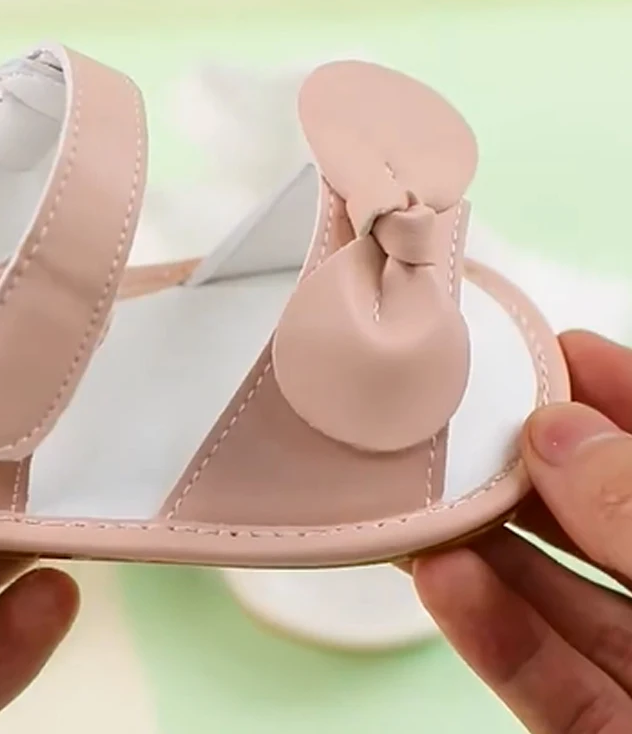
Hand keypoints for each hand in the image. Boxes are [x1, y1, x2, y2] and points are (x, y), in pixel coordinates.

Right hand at [414, 331, 631, 732]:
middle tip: (467, 427)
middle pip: (614, 527)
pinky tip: (446, 580)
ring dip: (491, 550)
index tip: (562, 354)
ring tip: (430, 498)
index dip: (631, 400)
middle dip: (539, 472)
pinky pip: (545, 687)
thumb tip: (567, 438)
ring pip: (566, 605)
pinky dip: (490, 633)